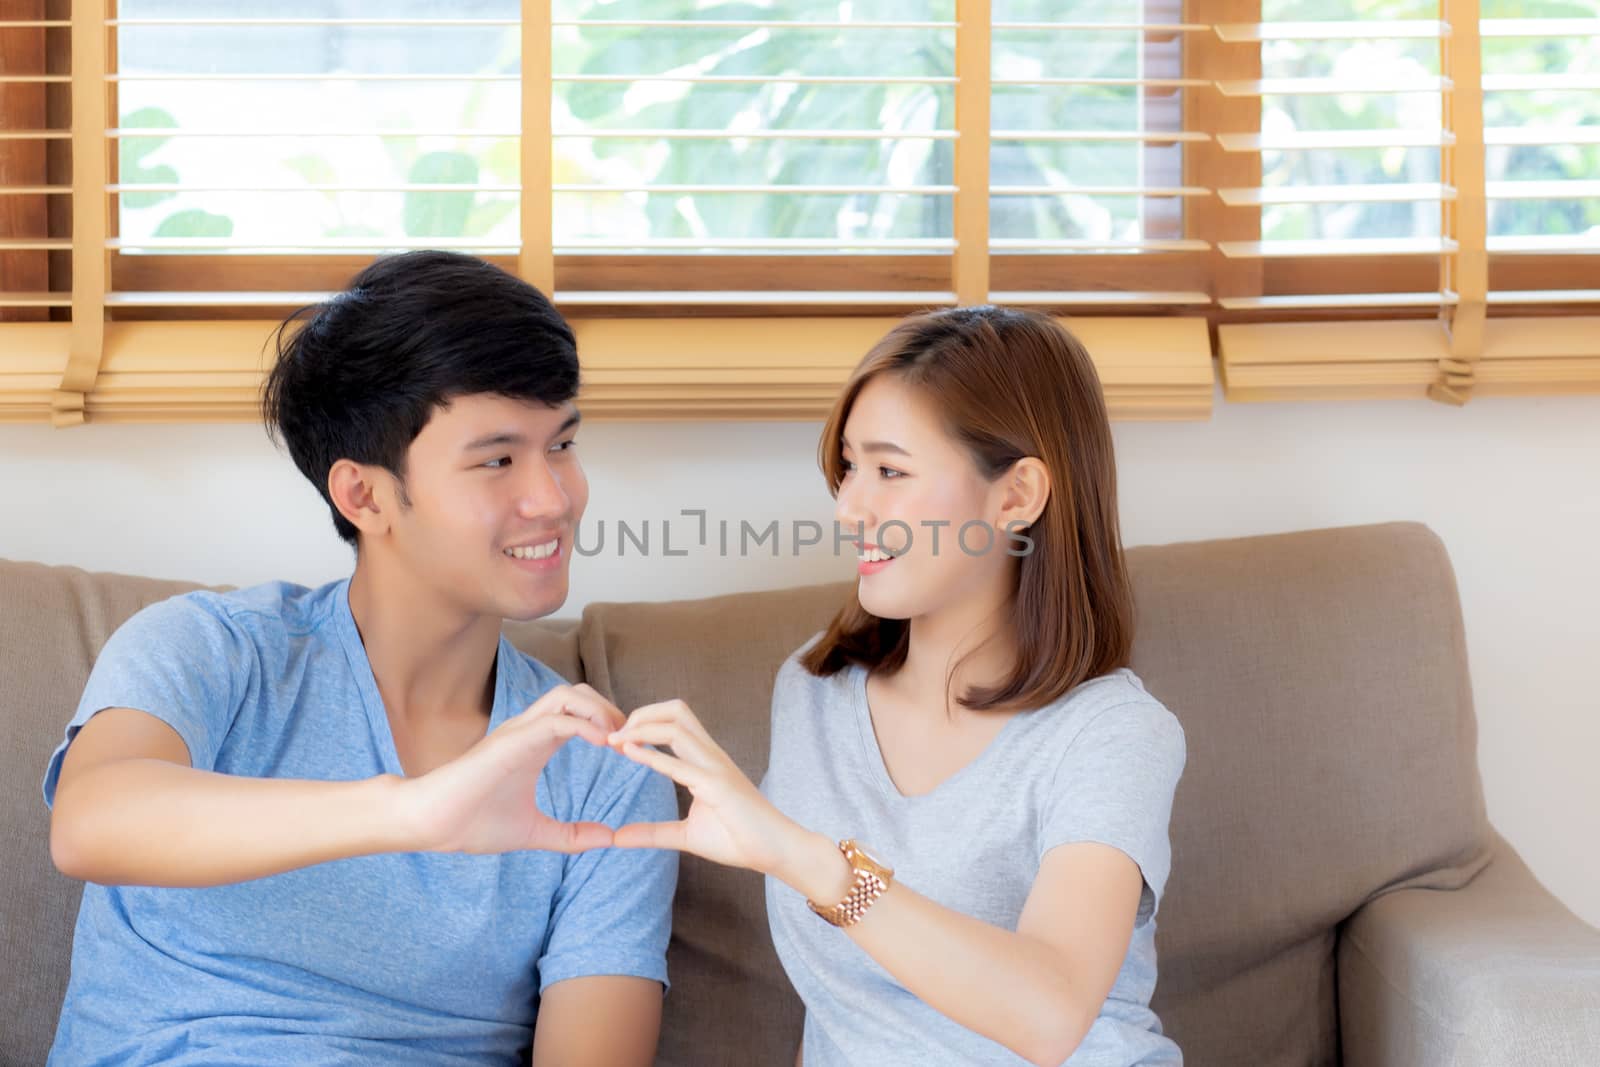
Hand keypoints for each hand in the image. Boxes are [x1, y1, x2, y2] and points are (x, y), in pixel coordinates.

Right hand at [401, 684, 622, 854]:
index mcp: (536, 744)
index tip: (631, 751)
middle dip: (610, 709)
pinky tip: (604, 744)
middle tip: (631, 739)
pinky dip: (584, 725)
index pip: (581, 713)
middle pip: (579, 693)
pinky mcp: (510, 741)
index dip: (610, 723)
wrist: (430, 824)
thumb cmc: (472, 823)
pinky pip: (555, 720)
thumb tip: (609, 839)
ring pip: (567, 695)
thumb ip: (572, 835)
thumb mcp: (534, 832)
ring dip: (600, 710)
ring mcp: (518, 731)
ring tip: (619, 739)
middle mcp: (529, 729)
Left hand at [606, 700, 806, 875]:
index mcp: (705, 760)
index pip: (674, 722)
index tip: (615, 739)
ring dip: (641, 728)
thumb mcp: (685, 835)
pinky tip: (629, 753)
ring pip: (677, 726)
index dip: (642, 722)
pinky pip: (681, 765)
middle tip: (614, 733)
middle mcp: (710, 755)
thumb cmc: (737, 839)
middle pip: (676, 710)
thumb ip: (652, 832)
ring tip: (615, 740)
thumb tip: (617, 837)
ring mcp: (715, 767)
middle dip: (642, 713)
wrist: (774, 851)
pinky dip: (652, 756)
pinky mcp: (718, 786)